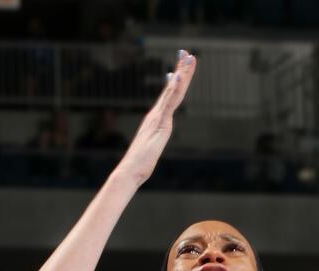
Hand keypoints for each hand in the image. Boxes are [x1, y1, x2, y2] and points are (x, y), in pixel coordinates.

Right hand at [115, 50, 197, 186]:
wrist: (130, 170)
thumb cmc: (138, 163)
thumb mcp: (150, 148)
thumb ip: (153, 141)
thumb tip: (153, 143)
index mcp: (156, 119)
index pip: (168, 96)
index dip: (175, 80)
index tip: (178, 67)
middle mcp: (156, 114)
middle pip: (172, 88)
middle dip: (180, 69)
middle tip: (186, 52)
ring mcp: (158, 117)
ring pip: (173, 91)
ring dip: (182, 73)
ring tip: (189, 57)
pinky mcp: (161, 123)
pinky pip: (170, 103)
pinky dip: (174, 88)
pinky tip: (178, 75)